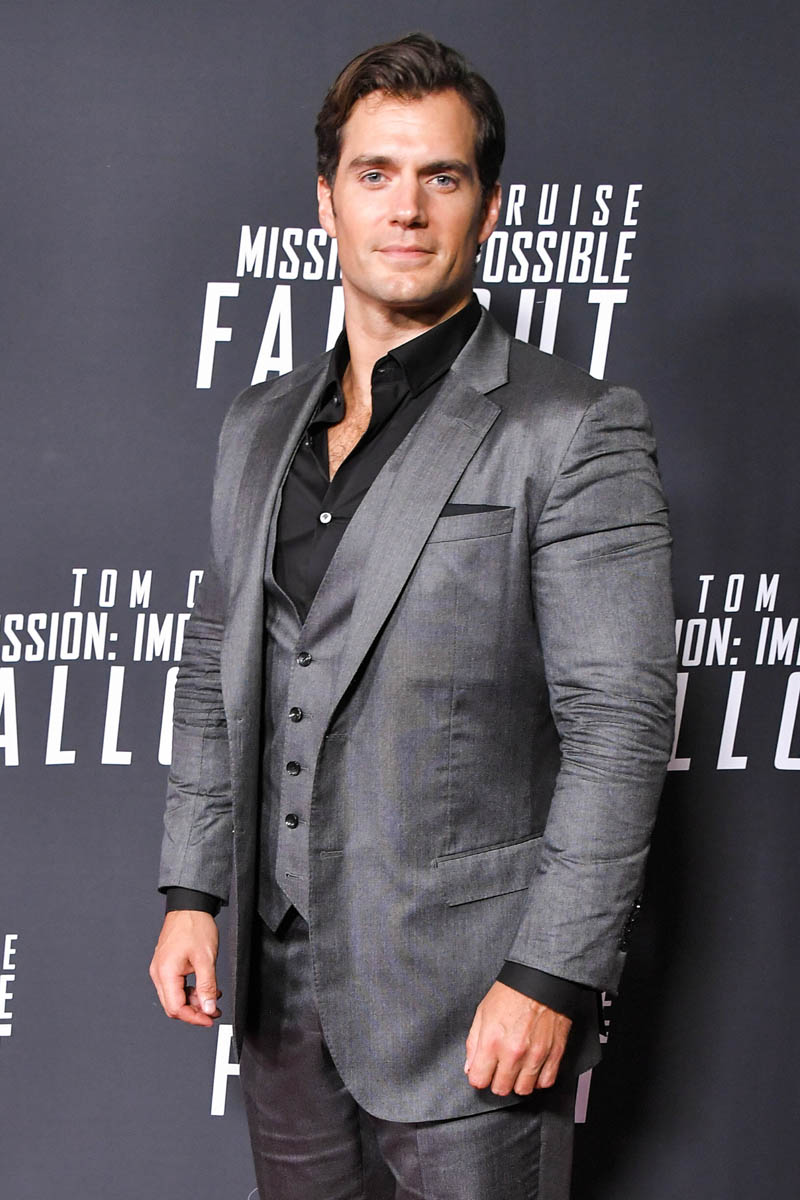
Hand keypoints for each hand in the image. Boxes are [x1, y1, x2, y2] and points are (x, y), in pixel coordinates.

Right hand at [149, 910, 220, 1026]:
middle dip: (194, 1012)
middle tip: (213, 1011)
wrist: (189, 906)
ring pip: (175, 996)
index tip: (209, 1019)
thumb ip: (207, 986)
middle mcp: (159, 972)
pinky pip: (176, 985)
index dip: (194, 1018)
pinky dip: (191, 990)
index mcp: (166, 972)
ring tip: (213, 998)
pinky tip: (205, 988)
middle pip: (173, 1005)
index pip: (176, 1008)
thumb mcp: (206, 958)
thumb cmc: (194, 926)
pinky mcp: (166, 965)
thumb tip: (208, 1008)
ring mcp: (161, 968)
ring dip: (194, 1001)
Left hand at [464, 981, 571, 1095]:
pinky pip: (545, 1082)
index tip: (482, 1070)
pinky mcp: (554, 1054)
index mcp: (492, 1041)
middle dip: (497, 1080)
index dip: (478, 1076)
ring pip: (523, 1090)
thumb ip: (473, 1043)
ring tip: (516, 1068)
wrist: (542, 979)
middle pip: (501, 1088)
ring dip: (517, 1082)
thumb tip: (470, 1067)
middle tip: (499, 1067)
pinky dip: (538, 1079)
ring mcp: (535, 1055)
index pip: (479, 1080)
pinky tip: (533, 1066)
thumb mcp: (482, 1012)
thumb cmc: (511, 993)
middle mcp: (513, 1052)